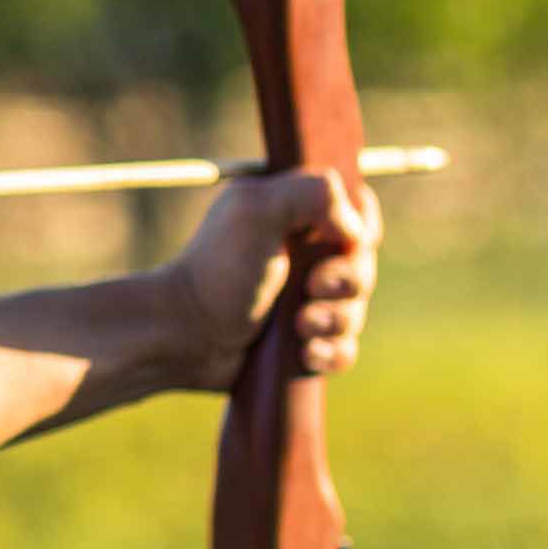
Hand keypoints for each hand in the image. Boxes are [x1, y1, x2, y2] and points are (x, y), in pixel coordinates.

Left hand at [168, 168, 379, 392]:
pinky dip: (331, 353)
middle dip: (346, 281)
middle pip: (363, 265)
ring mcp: (304, 302)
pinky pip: (343, 350)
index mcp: (296, 216)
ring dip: (334, 320)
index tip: (341, 242)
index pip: (359, 213)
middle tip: (311, 288)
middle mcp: (304, 257)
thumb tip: (355, 229)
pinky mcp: (302, 344)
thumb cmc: (216, 271)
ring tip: (298, 327)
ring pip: (356, 311)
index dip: (361, 230)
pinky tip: (305, 354)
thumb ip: (313, 193)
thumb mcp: (257, 210)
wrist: (184, 336)